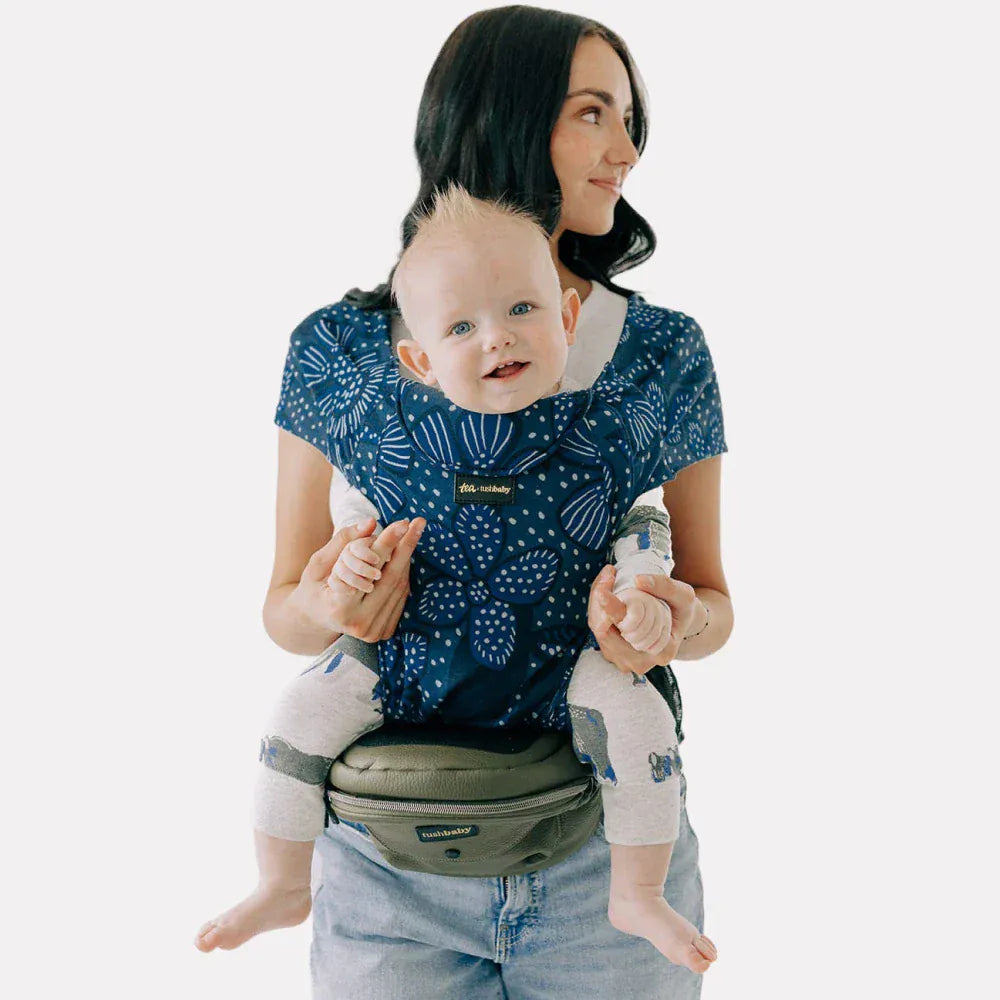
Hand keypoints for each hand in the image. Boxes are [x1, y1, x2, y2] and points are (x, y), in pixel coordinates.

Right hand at [289, 516, 425, 641]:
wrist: (313, 622)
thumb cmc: (312, 589)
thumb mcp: (318, 564)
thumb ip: (343, 541)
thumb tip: (371, 522)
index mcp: (339, 608)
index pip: (370, 570)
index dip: (387, 544)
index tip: (402, 523)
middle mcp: (360, 623)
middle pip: (392, 578)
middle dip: (406, 546)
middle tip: (418, 522)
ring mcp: (375, 631)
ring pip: (399, 587)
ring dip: (406, 558)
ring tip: (411, 534)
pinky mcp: (385, 631)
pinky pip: (401, 596)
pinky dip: (403, 574)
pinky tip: (404, 555)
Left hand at [588, 566, 704, 672]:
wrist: (676, 626)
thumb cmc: (681, 610)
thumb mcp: (684, 595)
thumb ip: (665, 586)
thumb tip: (637, 580)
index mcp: (661, 652)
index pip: (629, 631)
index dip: (612, 609)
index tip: (603, 591)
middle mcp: (640, 662)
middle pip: (605, 632)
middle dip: (599, 600)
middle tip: (608, 573)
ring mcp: (624, 661)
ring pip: (598, 630)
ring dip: (597, 602)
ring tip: (608, 578)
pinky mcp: (612, 654)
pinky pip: (597, 629)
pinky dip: (597, 608)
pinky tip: (606, 591)